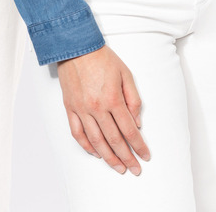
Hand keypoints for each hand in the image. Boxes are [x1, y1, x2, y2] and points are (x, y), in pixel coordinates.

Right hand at [57, 45, 149, 174]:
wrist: (75, 45)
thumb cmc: (101, 57)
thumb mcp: (125, 73)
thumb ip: (133, 99)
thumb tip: (137, 122)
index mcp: (113, 98)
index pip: (130, 130)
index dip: (139, 146)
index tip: (145, 156)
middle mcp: (97, 107)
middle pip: (114, 140)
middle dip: (127, 157)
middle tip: (134, 169)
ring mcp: (81, 109)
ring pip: (96, 141)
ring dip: (109, 157)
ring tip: (118, 167)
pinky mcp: (69, 107)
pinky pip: (77, 133)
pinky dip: (86, 146)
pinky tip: (95, 152)